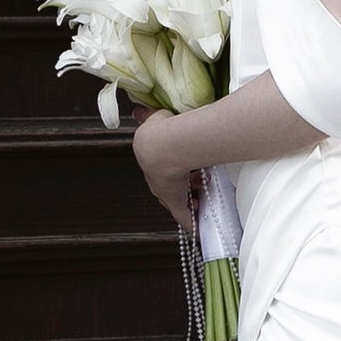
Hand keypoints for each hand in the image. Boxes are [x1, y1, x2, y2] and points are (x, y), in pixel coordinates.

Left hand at [132, 106, 198, 226]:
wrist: (164, 146)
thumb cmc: (162, 131)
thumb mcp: (154, 119)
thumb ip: (149, 117)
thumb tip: (139, 110)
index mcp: (150, 160)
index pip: (158, 170)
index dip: (170, 169)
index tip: (181, 169)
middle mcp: (156, 179)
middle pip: (168, 186)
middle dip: (180, 185)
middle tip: (194, 180)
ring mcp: (166, 192)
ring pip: (178, 199)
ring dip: (190, 198)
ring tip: (200, 197)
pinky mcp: (176, 202)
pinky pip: (184, 216)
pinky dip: (190, 222)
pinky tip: (197, 230)